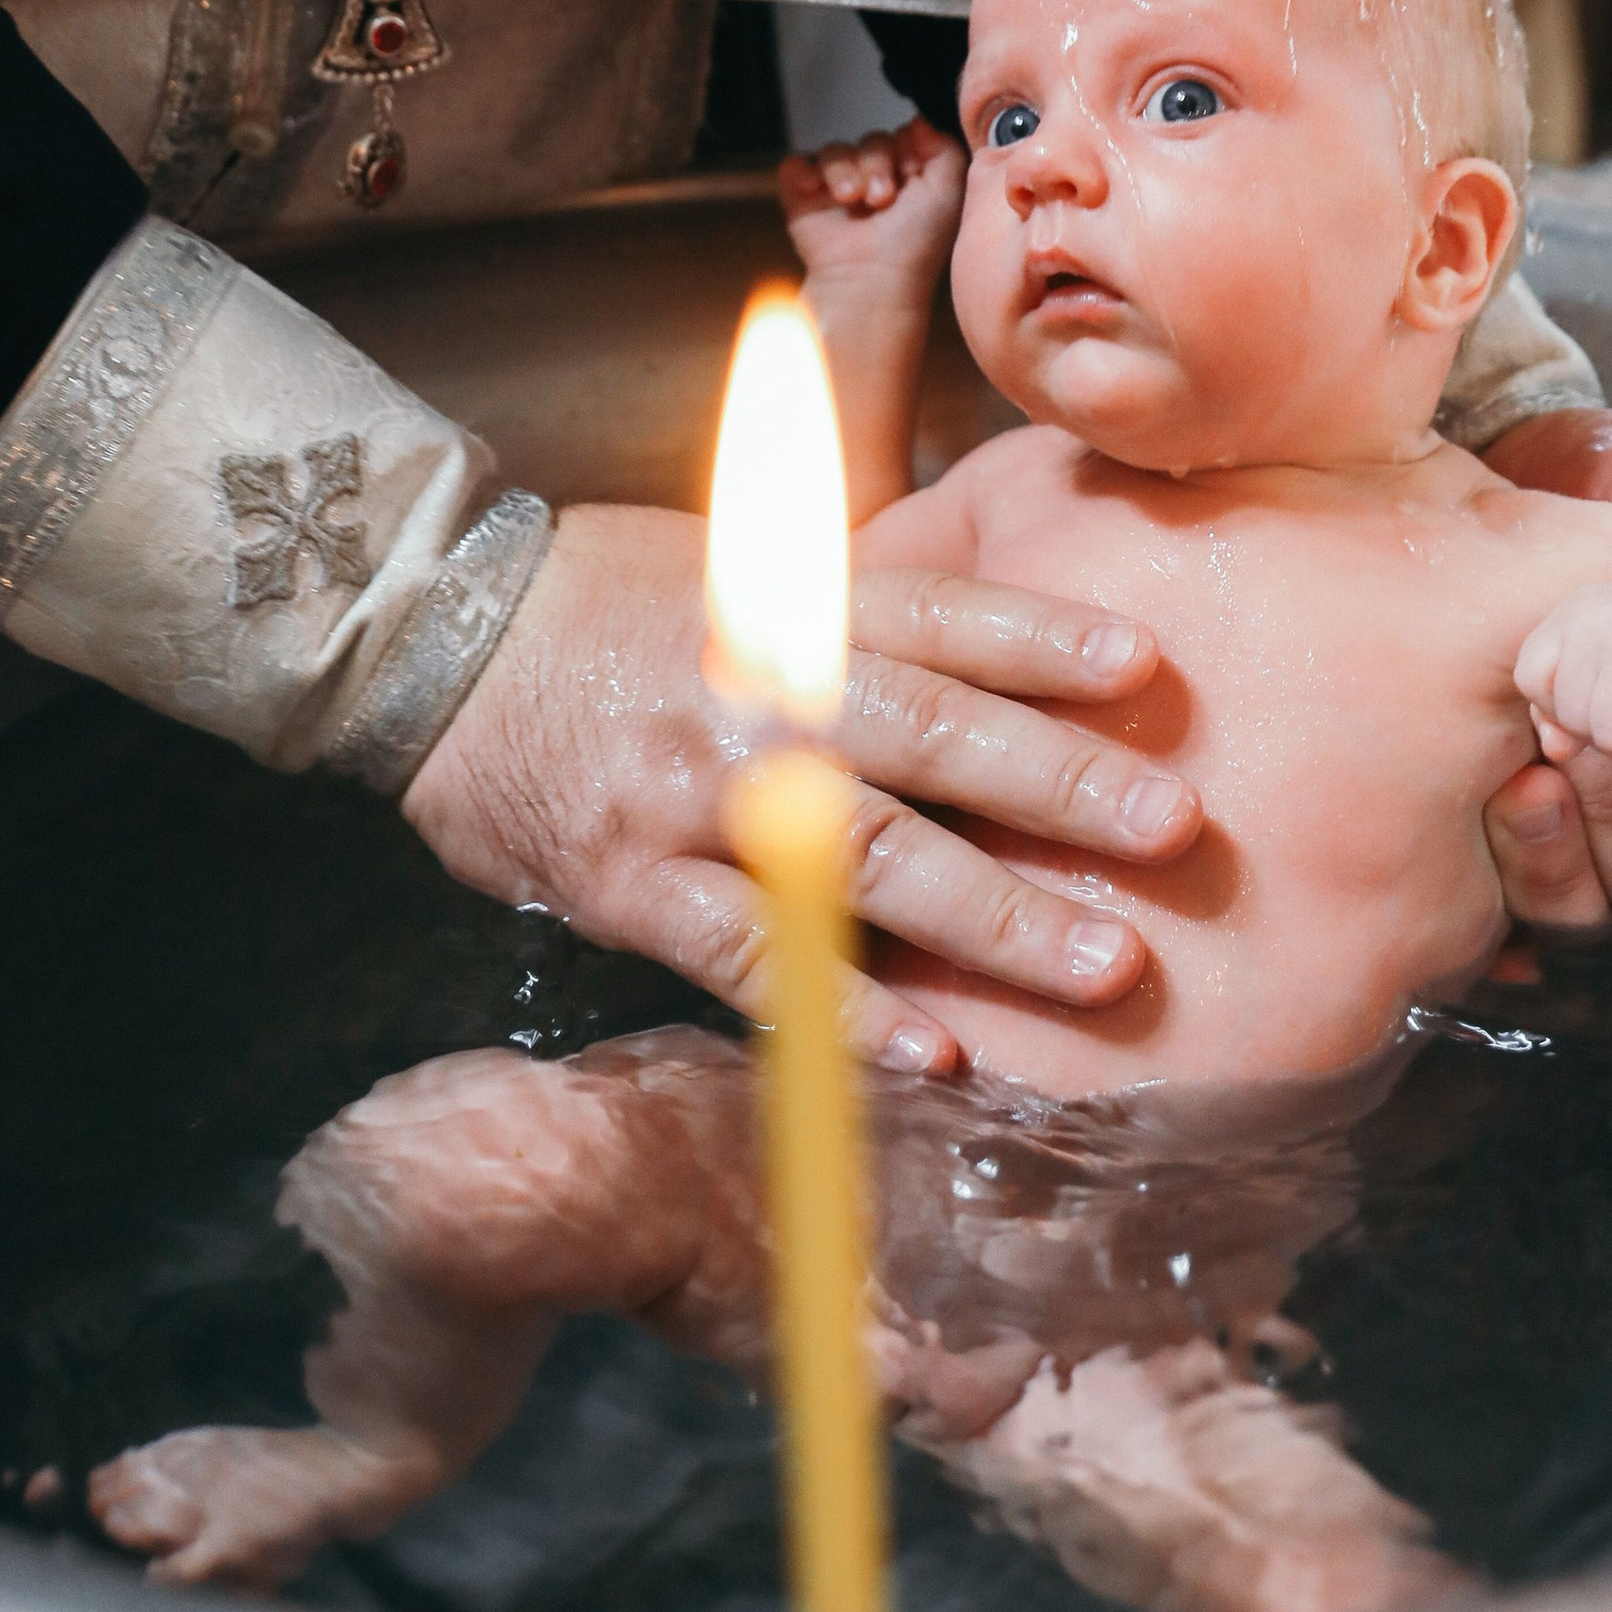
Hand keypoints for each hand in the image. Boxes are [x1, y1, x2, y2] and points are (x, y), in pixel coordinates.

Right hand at [403, 501, 1197, 1070]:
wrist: (435, 637)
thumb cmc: (615, 599)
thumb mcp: (740, 556)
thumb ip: (862, 593)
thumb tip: (1004, 618)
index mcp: (792, 603)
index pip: (937, 616)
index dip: (1042, 641)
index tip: (1148, 669)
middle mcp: (759, 692)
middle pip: (928, 733)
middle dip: (1057, 784)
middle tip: (1176, 827)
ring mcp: (698, 792)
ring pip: (861, 855)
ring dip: (992, 915)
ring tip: (1106, 966)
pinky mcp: (635, 884)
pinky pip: (750, 957)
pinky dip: (843, 1005)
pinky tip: (934, 1055)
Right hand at [780, 118, 966, 303]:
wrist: (869, 287)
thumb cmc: (912, 249)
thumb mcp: (946, 194)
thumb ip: (944, 149)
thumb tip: (919, 121)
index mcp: (909, 183)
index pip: (903, 137)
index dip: (906, 148)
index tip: (910, 172)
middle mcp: (873, 184)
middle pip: (870, 141)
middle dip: (877, 162)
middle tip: (882, 198)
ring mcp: (835, 193)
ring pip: (835, 150)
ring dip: (844, 169)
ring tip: (852, 199)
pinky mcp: (802, 202)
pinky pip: (795, 165)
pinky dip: (802, 171)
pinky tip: (816, 190)